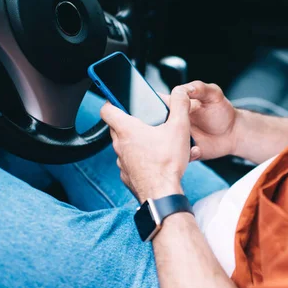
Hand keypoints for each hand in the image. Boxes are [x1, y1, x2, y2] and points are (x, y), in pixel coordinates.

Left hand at [100, 87, 198, 202]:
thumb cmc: (167, 163)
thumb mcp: (179, 128)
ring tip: (156, 143)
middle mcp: (120, 145)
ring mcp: (122, 162)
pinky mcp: (127, 176)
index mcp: (127, 130)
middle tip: (146, 121)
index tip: (118, 99)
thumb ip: (180, 106)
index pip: (106, 110)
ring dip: (136, 142)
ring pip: (124, 146)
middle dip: (129, 122)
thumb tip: (181, 93)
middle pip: (116, 127)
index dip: (111, 101)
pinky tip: (156, 161)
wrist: (162, 194)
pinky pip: (130, 162)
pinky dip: (140, 159)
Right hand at [161, 81, 238, 160]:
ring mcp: (177, 139)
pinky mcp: (184, 154)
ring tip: (185, 138)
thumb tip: (183, 88)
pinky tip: (196, 149)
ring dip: (169, 143)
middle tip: (172, 126)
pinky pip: (177, 158)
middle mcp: (173, 123)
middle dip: (158, 128)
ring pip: (163, 143)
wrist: (233, 133)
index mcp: (176, 106)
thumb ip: (199, 88)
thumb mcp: (214, 95)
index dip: (153, 107)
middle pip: (155, 126)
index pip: (157, 104)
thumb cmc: (222, 112)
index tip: (158, 110)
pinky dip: (184, 156)